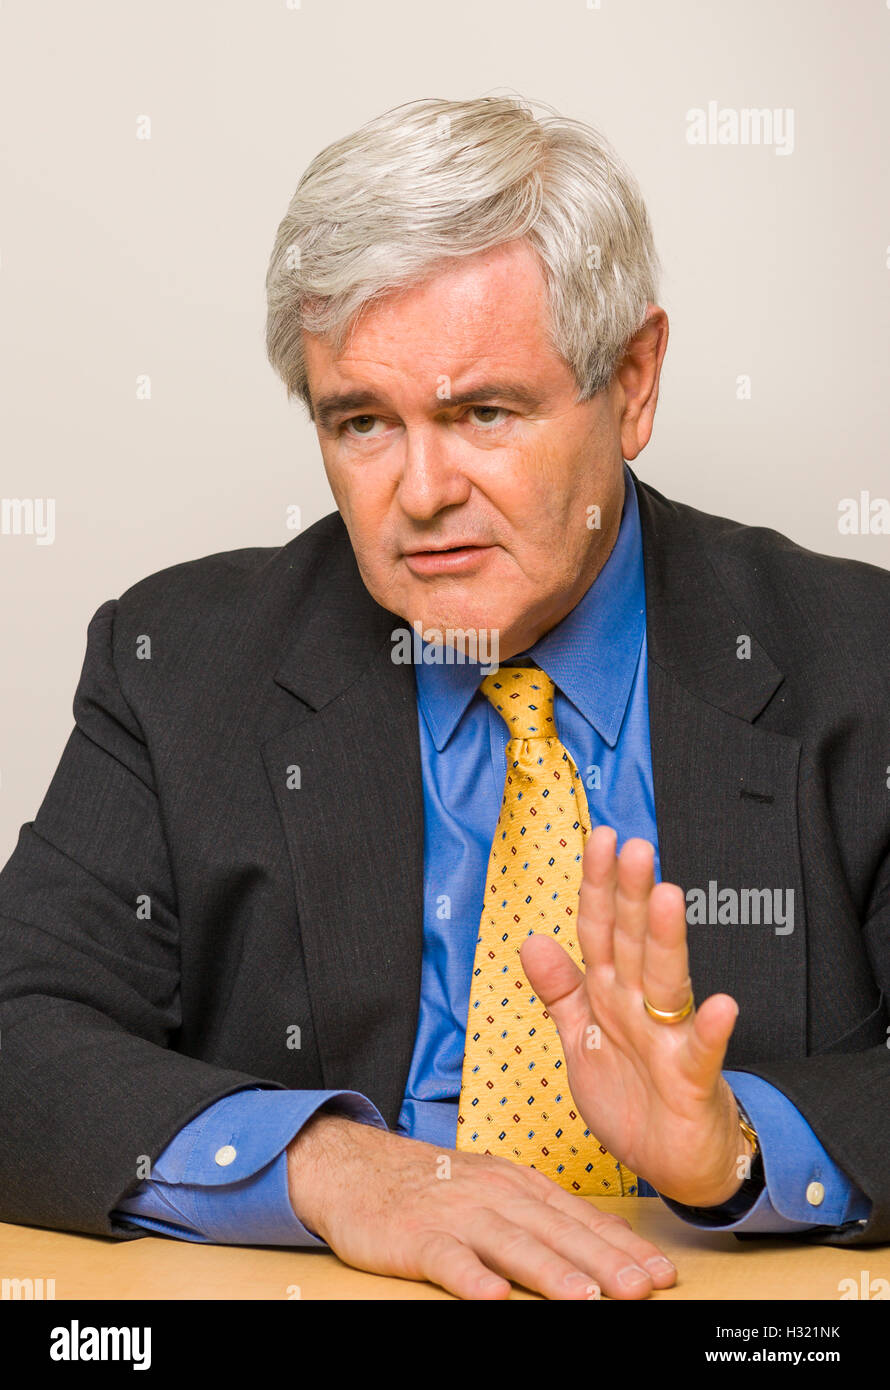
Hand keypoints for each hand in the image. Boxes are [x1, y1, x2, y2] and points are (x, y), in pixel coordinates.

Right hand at [286, 1110, 677, 1299]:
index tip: (662, 1274)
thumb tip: (612, 1240)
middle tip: (643, 1290)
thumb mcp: (498, 1189)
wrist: (357, 1167)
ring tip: (586, 1299)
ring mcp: (456, 1214)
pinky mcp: (416, 1236)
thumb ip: (549, 1214)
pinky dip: (470, 1278)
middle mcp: (495, 1195)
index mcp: (520, 1185)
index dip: (624, 1248)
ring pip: (511, 1244)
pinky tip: (492, 1296)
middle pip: (558, 1233)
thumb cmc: (436, 1186)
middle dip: (605, 1263)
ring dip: (551, 1272)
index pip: (582, 1218)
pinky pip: (447, 1259)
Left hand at [519, 826, 748, 1207]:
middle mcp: (640, 1005)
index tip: (600, 837)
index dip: (597, 886)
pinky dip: (712, 1030)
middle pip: (634, 942)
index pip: (601, 929)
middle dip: (632, 895)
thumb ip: (560, 989)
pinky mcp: (692, 1080)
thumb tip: (532, 939)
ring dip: (667, 941)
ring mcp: (669, 1039)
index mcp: (610, 992)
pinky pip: (702, 1052)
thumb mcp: (580, 1037)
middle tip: (635, 847)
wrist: (671, 1160)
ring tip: (668, 897)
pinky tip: (722, 1005)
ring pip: (667, 982)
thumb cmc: (630, 1094)